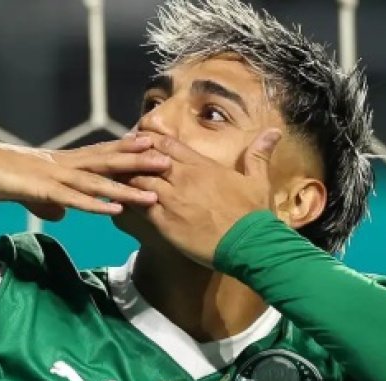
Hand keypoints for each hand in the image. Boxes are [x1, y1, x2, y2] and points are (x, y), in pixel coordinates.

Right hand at [0, 135, 170, 220]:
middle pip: (110, 162)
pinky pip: (75, 199)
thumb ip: (51, 203)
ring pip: (99, 181)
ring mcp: (56, 176)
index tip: (157, 146)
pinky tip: (116, 209)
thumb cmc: (1, 177)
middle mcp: (65, 164)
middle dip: (140, 162)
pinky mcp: (44, 189)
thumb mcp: (32, 193)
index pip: (104, 154)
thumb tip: (63, 214)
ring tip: (154, 190)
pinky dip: (97, 205)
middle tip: (170, 159)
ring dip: (127, 187)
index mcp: (65, 163)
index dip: (130, 151)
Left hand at [127, 129, 281, 266]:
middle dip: (132, 157)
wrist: (249, 244)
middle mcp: (183, 178)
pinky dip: (127, 201)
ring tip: (112, 177)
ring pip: (138, 181)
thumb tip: (273, 131)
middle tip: (118, 157)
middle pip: (147, 159)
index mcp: (202, 166)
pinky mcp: (165, 222)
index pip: (168, 144)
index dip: (150, 141)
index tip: (139, 140)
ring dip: (126, 178)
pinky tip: (117, 200)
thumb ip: (258, 154)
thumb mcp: (259, 180)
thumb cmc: (254, 214)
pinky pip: (138, 207)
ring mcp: (172, 200)